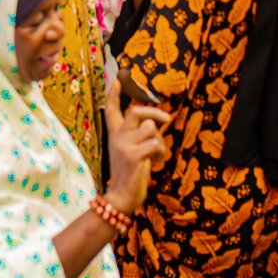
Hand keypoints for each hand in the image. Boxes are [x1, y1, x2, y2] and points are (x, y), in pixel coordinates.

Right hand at [103, 78, 171, 213]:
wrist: (120, 198)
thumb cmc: (129, 174)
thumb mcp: (129, 151)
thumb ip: (137, 136)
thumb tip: (156, 121)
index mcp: (114, 135)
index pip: (110, 110)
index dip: (113, 94)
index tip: (116, 78)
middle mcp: (117, 137)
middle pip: (135, 111)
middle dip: (154, 112)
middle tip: (166, 119)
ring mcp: (124, 145)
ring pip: (150, 128)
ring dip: (159, 140)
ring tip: (156, 154)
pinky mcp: (134, 155)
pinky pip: (156, 143)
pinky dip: (161, 153)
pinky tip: (155, 163)